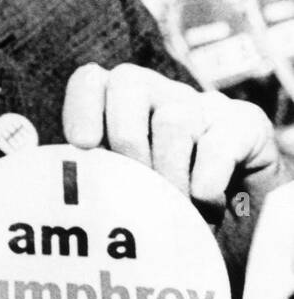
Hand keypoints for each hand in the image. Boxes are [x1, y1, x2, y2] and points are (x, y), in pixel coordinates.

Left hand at [62, 63, 290, 217]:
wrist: (241, 218)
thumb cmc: (166, 203)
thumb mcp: (123, 188)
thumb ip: (91, 176)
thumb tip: (54, 186)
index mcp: (121, 102)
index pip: (91, 80)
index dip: (81, 107)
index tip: (82, 145)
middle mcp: (161, 93)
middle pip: (129, 83)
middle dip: (124, 140)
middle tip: (134, 189)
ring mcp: (203, 105)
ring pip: (172, 119)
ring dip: (169, 175)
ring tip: (174, 209)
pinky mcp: (244, 124)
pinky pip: (217, 142)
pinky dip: (206, 178)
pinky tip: (204, 201)